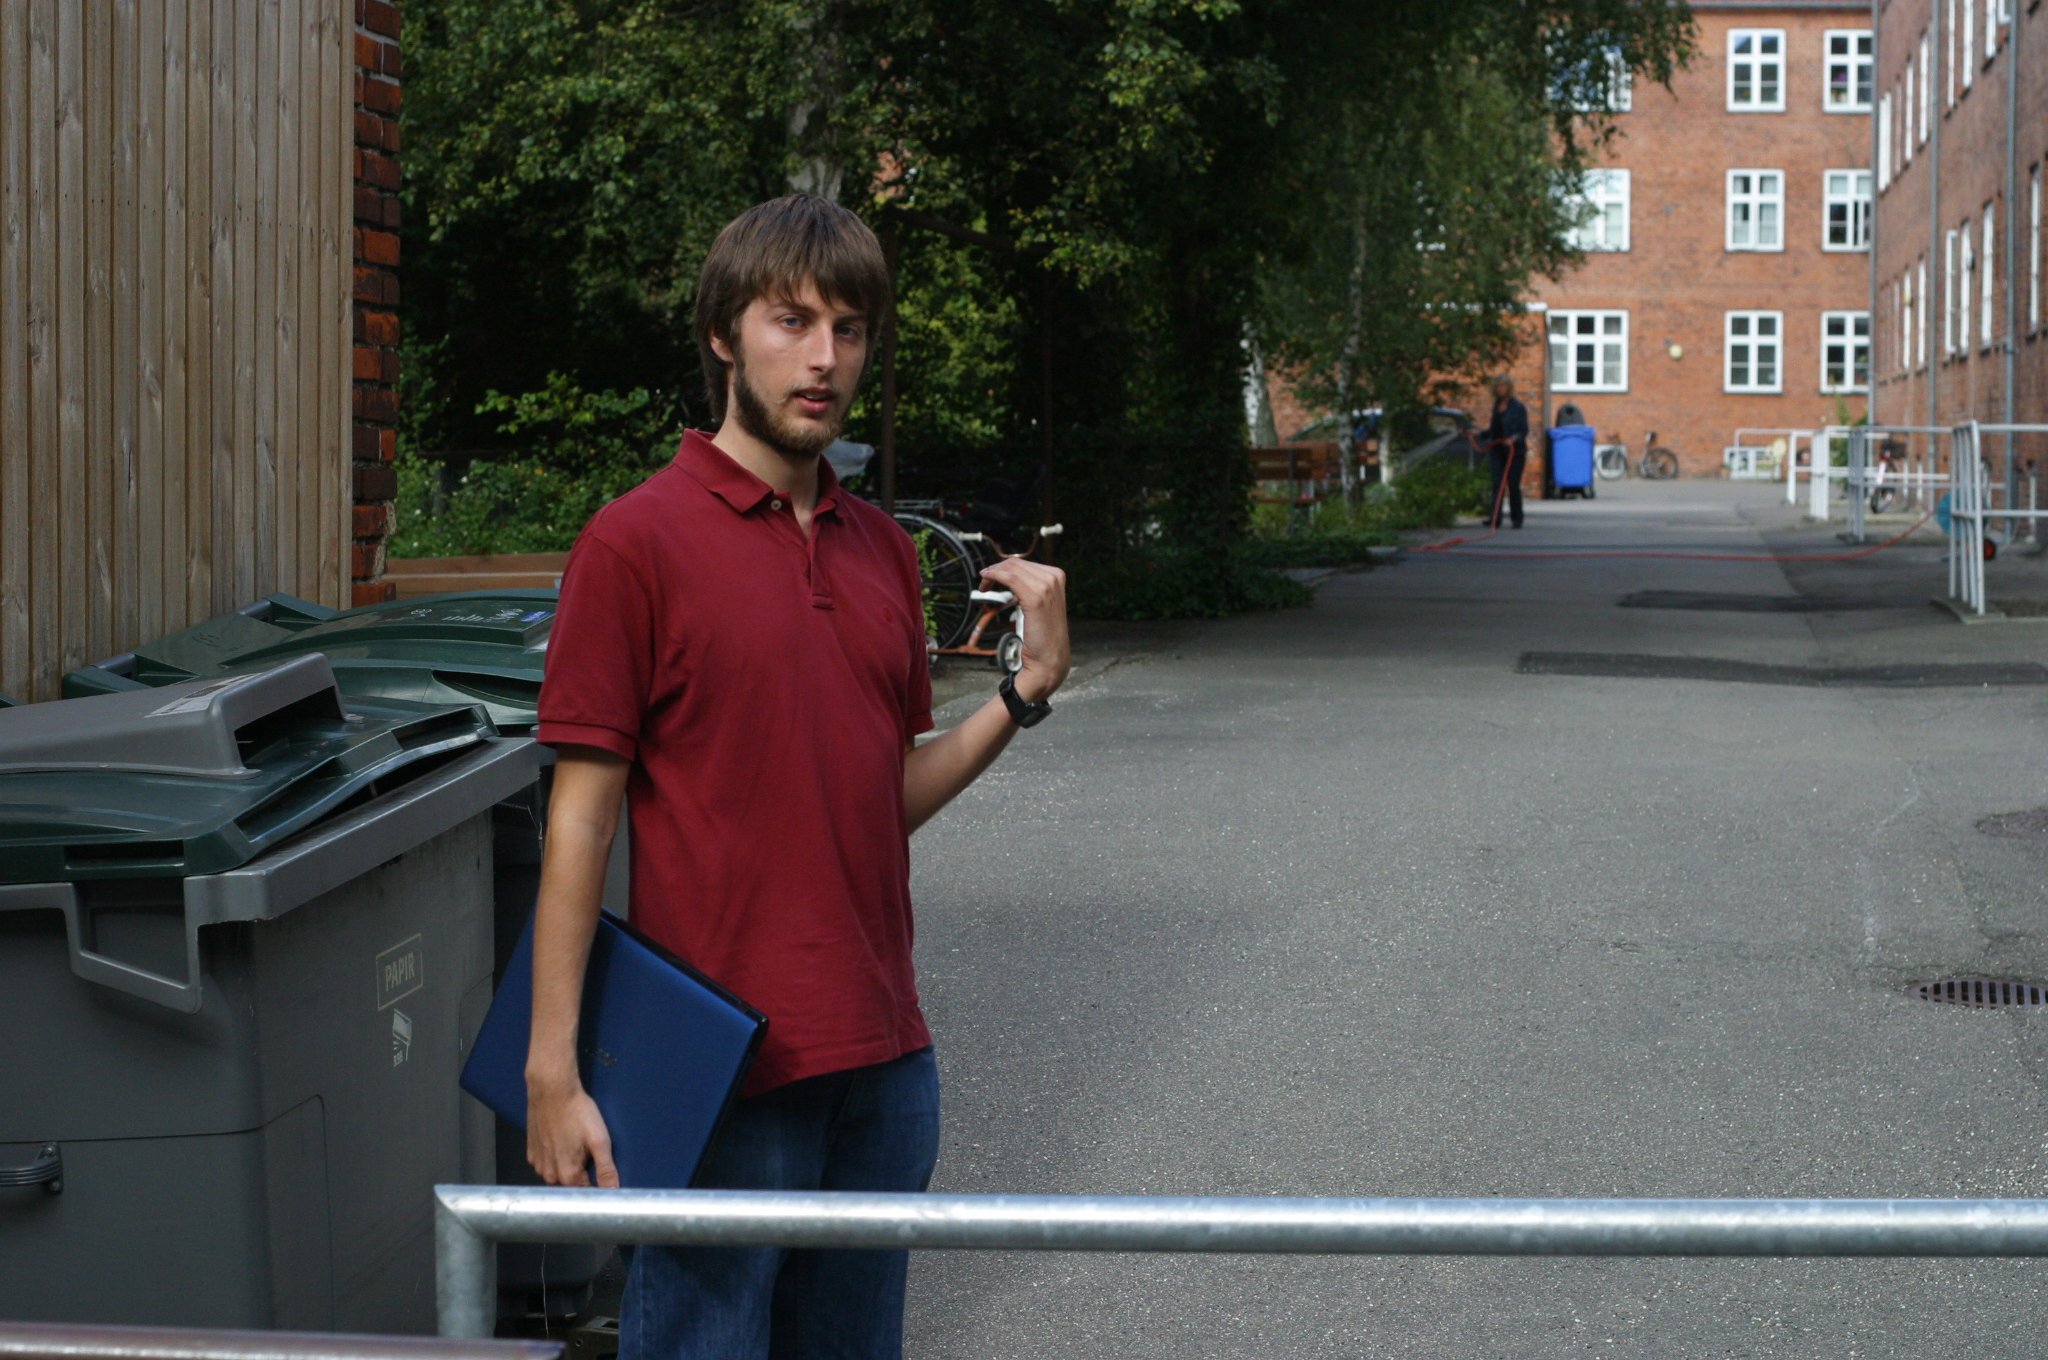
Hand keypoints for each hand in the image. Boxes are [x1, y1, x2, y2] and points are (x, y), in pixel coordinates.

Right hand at [526, 1070, 619, 1187]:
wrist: (552, 1090)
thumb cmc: (577, 1112)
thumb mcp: (599, 1140)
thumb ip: (606, 1170)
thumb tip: (614, 1192)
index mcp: (567, 1175)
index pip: (586, 1193)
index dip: (597, 1186)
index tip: (603, 1175)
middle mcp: (549, 1174)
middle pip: (571, 1185)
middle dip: (583, 1175)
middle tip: (589, 1152)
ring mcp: (538, 1164)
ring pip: (557, 1174)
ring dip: (567, 1165)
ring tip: (575, 1143)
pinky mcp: (531, 1152)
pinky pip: (546, 1163)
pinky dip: (555, 1157)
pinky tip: (562, 1140)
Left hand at [979, 556, 1068, 702]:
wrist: (1050, 658)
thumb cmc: (1044, 636)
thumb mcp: (1042, 604)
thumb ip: (1032, 587)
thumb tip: (1012, 576)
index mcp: (1057, 576)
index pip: (1024, 563)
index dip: (1005, 567)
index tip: (993, 575)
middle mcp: (1054, 578)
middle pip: (1016, 563)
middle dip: (997, 569)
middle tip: (985, 581)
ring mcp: (1046, 587)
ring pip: (1012, 568)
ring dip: (993, 573)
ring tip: (984, 584)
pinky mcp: (1035, 598)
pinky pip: (1010, 578)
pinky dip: (994, 576)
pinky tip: (986, 580)